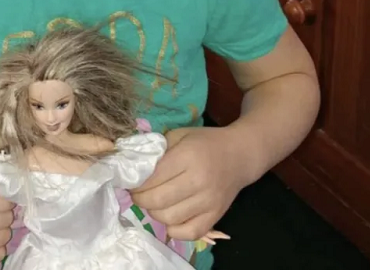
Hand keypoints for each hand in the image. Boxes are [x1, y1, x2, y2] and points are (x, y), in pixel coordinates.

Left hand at [131, 126, 248, 239]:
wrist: (240, 154)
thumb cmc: (205, 142)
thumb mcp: (180, 135)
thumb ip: (157, 149)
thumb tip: (132, 166)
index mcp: (187, 157)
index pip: (152, 177)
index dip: (135, 181)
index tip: (129, 180)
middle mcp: (198, 181)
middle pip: (158, 200)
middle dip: (140, 199)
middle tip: (136, 193)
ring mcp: (209, 202)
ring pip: (169, 218)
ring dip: (153, 213)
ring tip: (152, 202)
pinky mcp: (216, 216)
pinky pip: (189, 233)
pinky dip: (174, 230)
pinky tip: (169, 218)